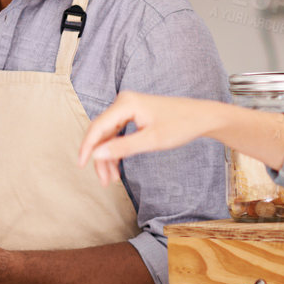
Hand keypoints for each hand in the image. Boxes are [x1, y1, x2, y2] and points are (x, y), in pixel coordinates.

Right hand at [78, 91, 224, 185]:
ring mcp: (128, 108)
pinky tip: (117, 167)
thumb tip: (96, 154)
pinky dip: (117, 150)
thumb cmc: (180, 125)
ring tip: (111, 179)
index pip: (98, 127)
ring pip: (109, 135)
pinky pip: (118, 134)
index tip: (81, 165)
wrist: (201, 117)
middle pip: (102, 132)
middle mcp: (123, 102)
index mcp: (125, 104)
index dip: (87, 147)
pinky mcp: (133, 114)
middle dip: (101, 157)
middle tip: (104, 181)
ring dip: (109, 157)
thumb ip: (123, 148)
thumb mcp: (152, 141)